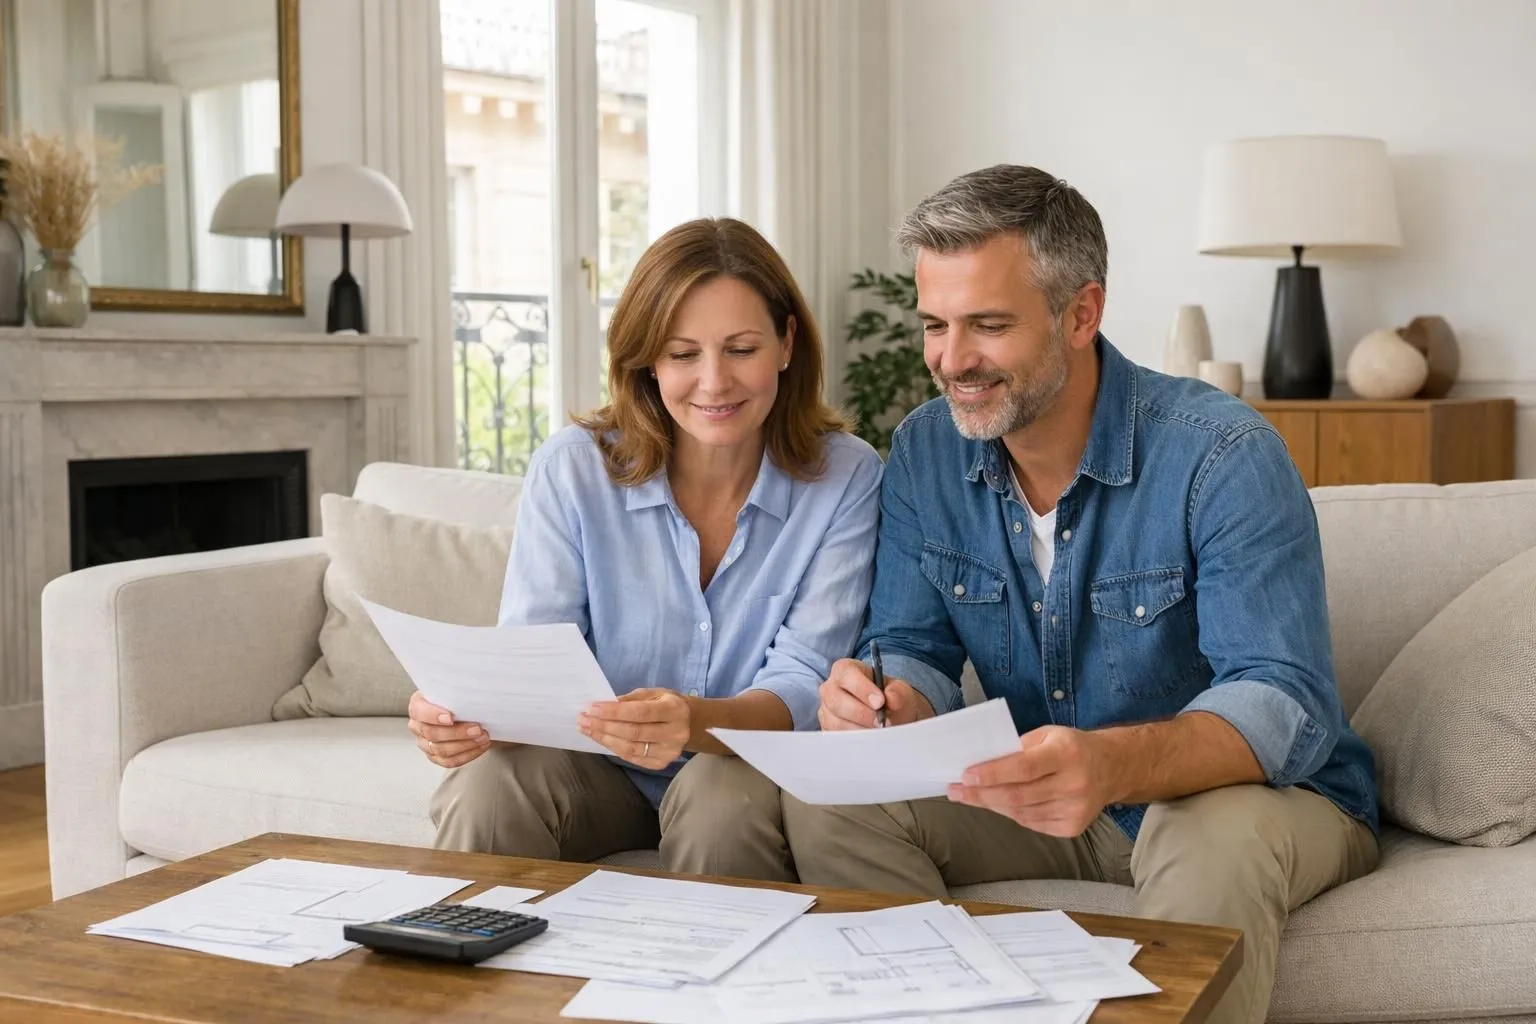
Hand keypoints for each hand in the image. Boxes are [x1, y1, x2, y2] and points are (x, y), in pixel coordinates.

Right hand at [408, 690, 490, 767]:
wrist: (465, 709)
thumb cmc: (459, 696)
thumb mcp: (455, 687)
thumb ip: (458, 688)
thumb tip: (474, 683)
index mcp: (418, 704)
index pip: (419, 712)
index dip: (433, 716)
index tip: (451, 717)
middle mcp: (417, 725)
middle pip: (432, 734)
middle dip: (458, 733)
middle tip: (478, 728)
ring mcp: (425, 743)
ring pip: (441, 750)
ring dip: (466, 745)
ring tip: (484, 737)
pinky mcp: (435, 756)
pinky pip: (449, 762)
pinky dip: (467, 755)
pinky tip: (481, 747)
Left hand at [579, 688, 690, 769]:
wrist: (691, 724)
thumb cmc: (668, 704)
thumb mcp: (654, 693)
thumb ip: (631, 699)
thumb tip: (604, 705)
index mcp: (674, 710)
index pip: (640, 712)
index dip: (614, 711)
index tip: (591, 708)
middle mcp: (675, 733)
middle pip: (632, 732)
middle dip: (604, 725)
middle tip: (583, 719)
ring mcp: (669, 752)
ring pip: (630, 748)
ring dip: (604, 738)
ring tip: (587, 729)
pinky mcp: (661, 764)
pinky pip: (632, 758)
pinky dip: (613, 748)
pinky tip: (601, 739)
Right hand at [817, 658, 933, 730]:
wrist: (890, 716)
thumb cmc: (890, 698)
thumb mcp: (900, 691)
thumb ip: (897, 692)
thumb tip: (891, 699)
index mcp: (845, 670)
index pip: (846, 674)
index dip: (862, 688)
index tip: (880, 702)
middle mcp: (830, 688)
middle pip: (836, 700)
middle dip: (862, 714)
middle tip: (882, 722)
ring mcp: (826, 710)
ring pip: (835, 722)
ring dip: (860, 729)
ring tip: (879, 731)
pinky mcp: (827, 729)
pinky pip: (836, 737)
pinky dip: (855, 740)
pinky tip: (869, 739)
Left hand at [947, 725, 1111, 836]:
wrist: (1111, 768)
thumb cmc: (1071, 747)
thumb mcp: (1047, 734)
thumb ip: (1017, 748)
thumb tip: (981, 763)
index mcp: (1066, 754)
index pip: (1023, 768)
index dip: (992, 774)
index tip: (965, 775)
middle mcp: (1074, 784)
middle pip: (1018, 795)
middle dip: (981, 794)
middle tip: (955, 791)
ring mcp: (1075, 810)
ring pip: (1021, 813)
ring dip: (991, 804)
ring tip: (970, 796)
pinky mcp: (1073, 827)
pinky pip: (1031, 823)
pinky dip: (1011, 813)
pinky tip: (998, 803)